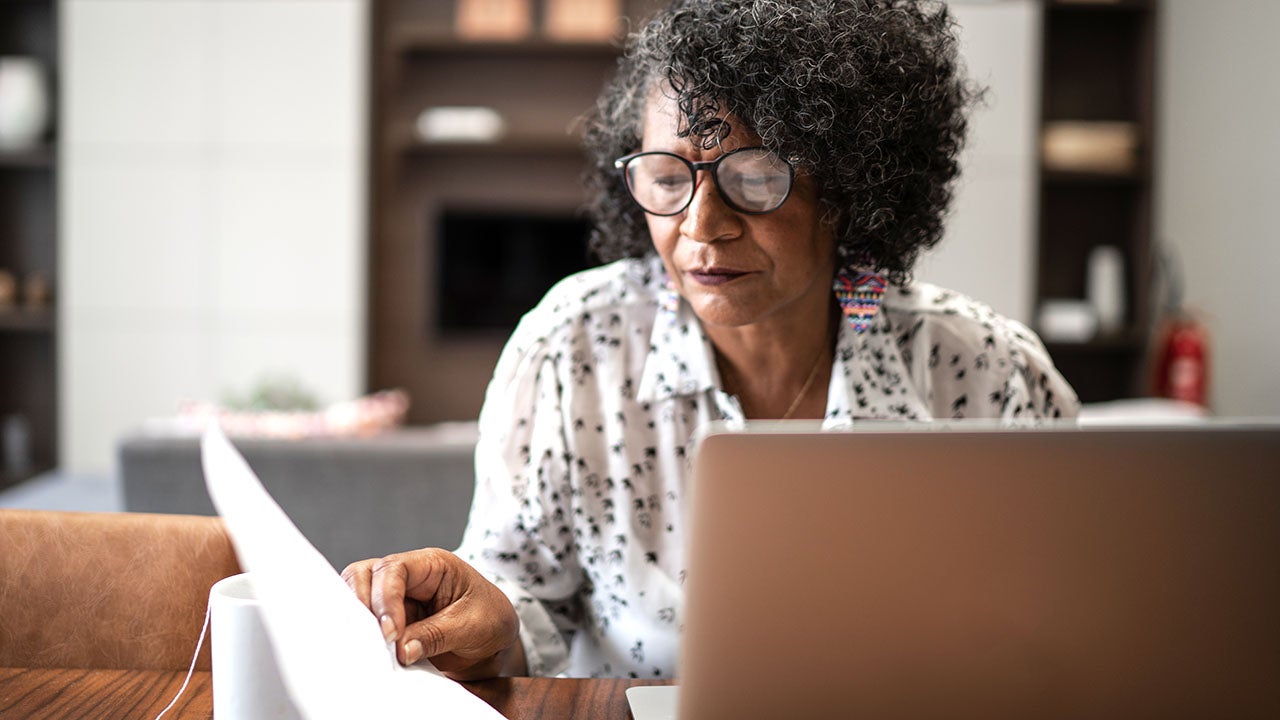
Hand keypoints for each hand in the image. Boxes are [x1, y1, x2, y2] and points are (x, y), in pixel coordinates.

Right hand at [341, 548, 526, 679]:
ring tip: (368, 648)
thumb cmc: (490, 621)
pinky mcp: (390, 621)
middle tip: (374, 641)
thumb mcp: (472, 627)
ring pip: (356, 596)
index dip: (385, 598)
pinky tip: (367, 653)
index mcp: (432, 565)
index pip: (394, 569)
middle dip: (362, 607)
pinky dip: (361, 636)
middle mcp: (409, 577)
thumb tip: (401, 649)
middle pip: (364, 576)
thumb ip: (436, 635)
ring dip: (357, 621)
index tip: (391, 633)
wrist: (495, 643)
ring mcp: (396, 598)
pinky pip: (364, 623)